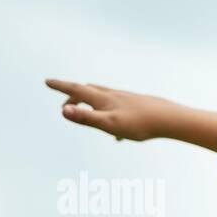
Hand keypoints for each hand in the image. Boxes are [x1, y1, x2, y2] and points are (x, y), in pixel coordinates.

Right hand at [45, 79, 178, 141]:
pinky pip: (119, 110)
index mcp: (102, 99)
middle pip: (88, 92)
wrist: (169, 119)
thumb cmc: (139, 124)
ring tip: (88, 114)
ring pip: (104, 97)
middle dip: (73, 97)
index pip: (76, 90)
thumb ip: (86, 118)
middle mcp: (112, 95)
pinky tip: (121, 135)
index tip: (47, 81)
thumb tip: (63, 111)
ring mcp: (125, 99)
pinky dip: (112, 116)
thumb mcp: (109, 125)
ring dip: (91, 103)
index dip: (60, 86)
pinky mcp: (137, 105)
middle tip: (64, 106)